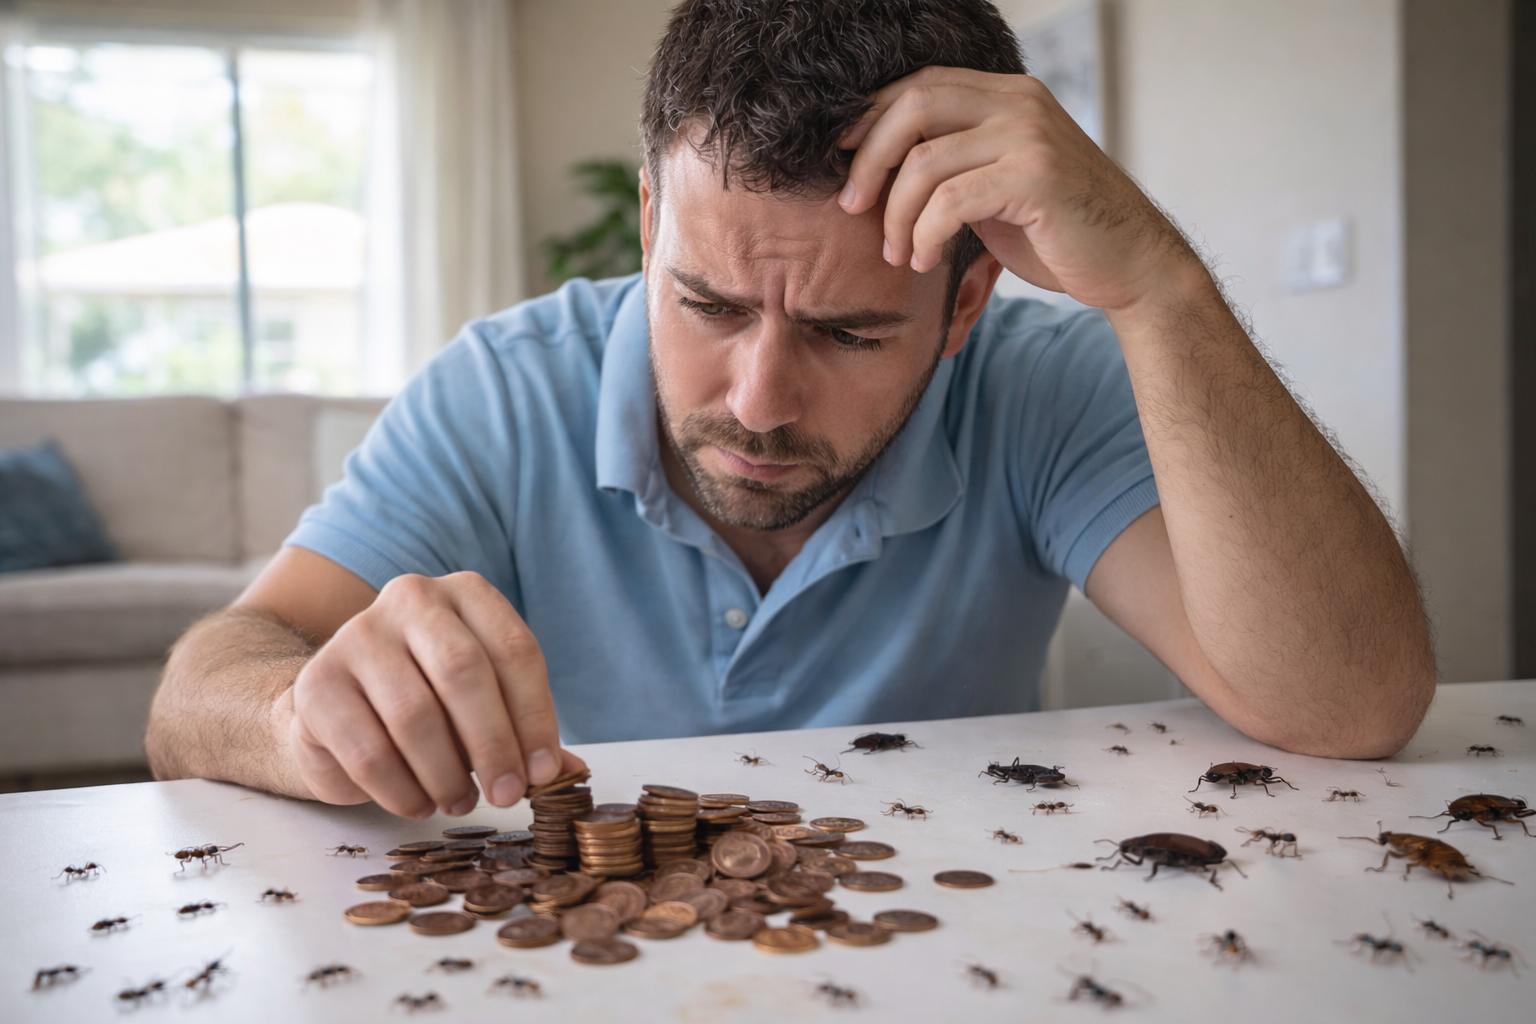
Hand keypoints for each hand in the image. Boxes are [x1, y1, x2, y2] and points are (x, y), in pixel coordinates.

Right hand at [286, 571, 583, 817]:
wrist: (333, 708)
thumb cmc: (428, 704)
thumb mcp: (483, 704)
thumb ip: (523, 730)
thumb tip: (569, 772)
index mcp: (466, 593)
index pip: (515, 650)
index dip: (536, 717)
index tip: (545, 772)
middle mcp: (411, 599)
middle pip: (464, 673)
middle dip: (494, 745)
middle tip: (508, 795)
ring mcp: (357, 636)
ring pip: (415, 716)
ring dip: (447, 775)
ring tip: (460, 801)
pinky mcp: (318, 684)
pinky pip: (369, 751)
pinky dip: (402, 791)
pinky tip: (419, 803)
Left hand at [838, 66, 1200, 311]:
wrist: (1130, 266)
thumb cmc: (1058, 233)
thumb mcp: (996, 187)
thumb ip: (954, 166)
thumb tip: (878, 169)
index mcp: (1008, 95)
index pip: (920, 85)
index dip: (871, 119)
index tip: (842, 160)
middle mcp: (1019, 102)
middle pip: (913, 106)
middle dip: (868, 159)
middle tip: (851, 206)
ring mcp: (1029, 136)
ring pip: (924, 162)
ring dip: (895, 215)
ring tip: (896, 253)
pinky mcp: (1034, 177)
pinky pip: (949, 201)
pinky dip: (923, 236)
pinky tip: (923, 261)